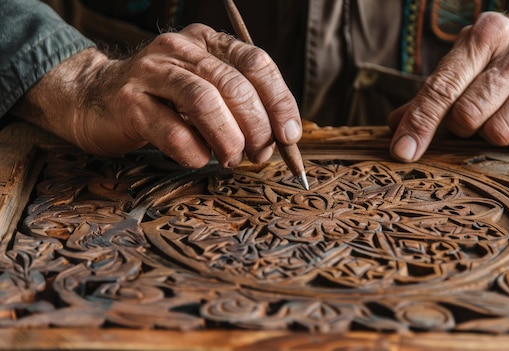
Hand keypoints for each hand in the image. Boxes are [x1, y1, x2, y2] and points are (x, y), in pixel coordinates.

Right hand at [15, 23, 301, 167]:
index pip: (256, 63)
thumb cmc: (164, 100)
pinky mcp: (129, 103)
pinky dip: (195, 153)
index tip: (290, 135)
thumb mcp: (206, 89)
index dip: (279, 101)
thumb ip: (241, 104)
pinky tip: (198, 159)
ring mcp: (152, 72)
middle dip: (256, 127)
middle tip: (260, 155)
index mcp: (208, 42)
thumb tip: (283, 139)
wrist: (95, 98)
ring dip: (228, 139)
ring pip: (204, 101)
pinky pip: (172, 132)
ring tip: (232, 160)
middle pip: (233, 84)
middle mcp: (181, 49)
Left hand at [388, 8, 508, 161]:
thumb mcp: (466, 58)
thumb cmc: (501, 54)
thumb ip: (432, 91)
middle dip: (458, 125)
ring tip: (497, 112)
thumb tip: (395, 126)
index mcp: (486, 35)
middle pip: (467, 116)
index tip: (402, 150)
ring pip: (498, 133)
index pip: (442, 88)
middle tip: (467, 114)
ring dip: (488, 133)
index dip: (419, 123)